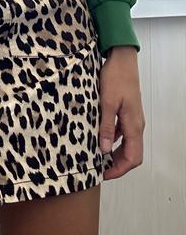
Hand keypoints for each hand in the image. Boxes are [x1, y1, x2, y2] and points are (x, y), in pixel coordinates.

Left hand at [99, 46, 145, 179]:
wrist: (122, 59)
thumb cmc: (115, 77)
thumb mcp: (106, 102)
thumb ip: (105, 126)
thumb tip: (104, 149)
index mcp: (133, 125)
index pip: (133, 158)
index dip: (120, 170)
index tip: (104, 175)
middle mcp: (136, 124)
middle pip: (132, 154)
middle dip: (117, 165)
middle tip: (100, 169)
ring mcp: (133, 118)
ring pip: (128, 144)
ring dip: (116, 153)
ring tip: (98, 157)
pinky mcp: (127, 112)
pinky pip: (123, 133)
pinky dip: (114, 140)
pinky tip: (100, 138)